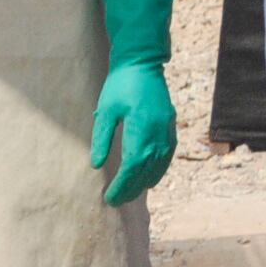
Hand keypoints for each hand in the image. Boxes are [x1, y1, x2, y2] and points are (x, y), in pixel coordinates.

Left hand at [90, 61, 176, 205]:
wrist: (143, 64)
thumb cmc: (120, 85)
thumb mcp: (105, 110)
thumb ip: (101, 137)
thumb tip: (95, 164)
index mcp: (141, 128)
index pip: (132, 165)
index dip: (122, 184)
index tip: (110, 197)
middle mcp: (158, 132)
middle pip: (147, 170)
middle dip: (131, 188)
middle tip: (116, 202)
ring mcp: (167, 130)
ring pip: (159, 166)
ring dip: (145, 183)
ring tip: (130, 195)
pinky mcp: (170, 128)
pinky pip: (166, 156)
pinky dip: (157, 171)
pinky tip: (148, 179)